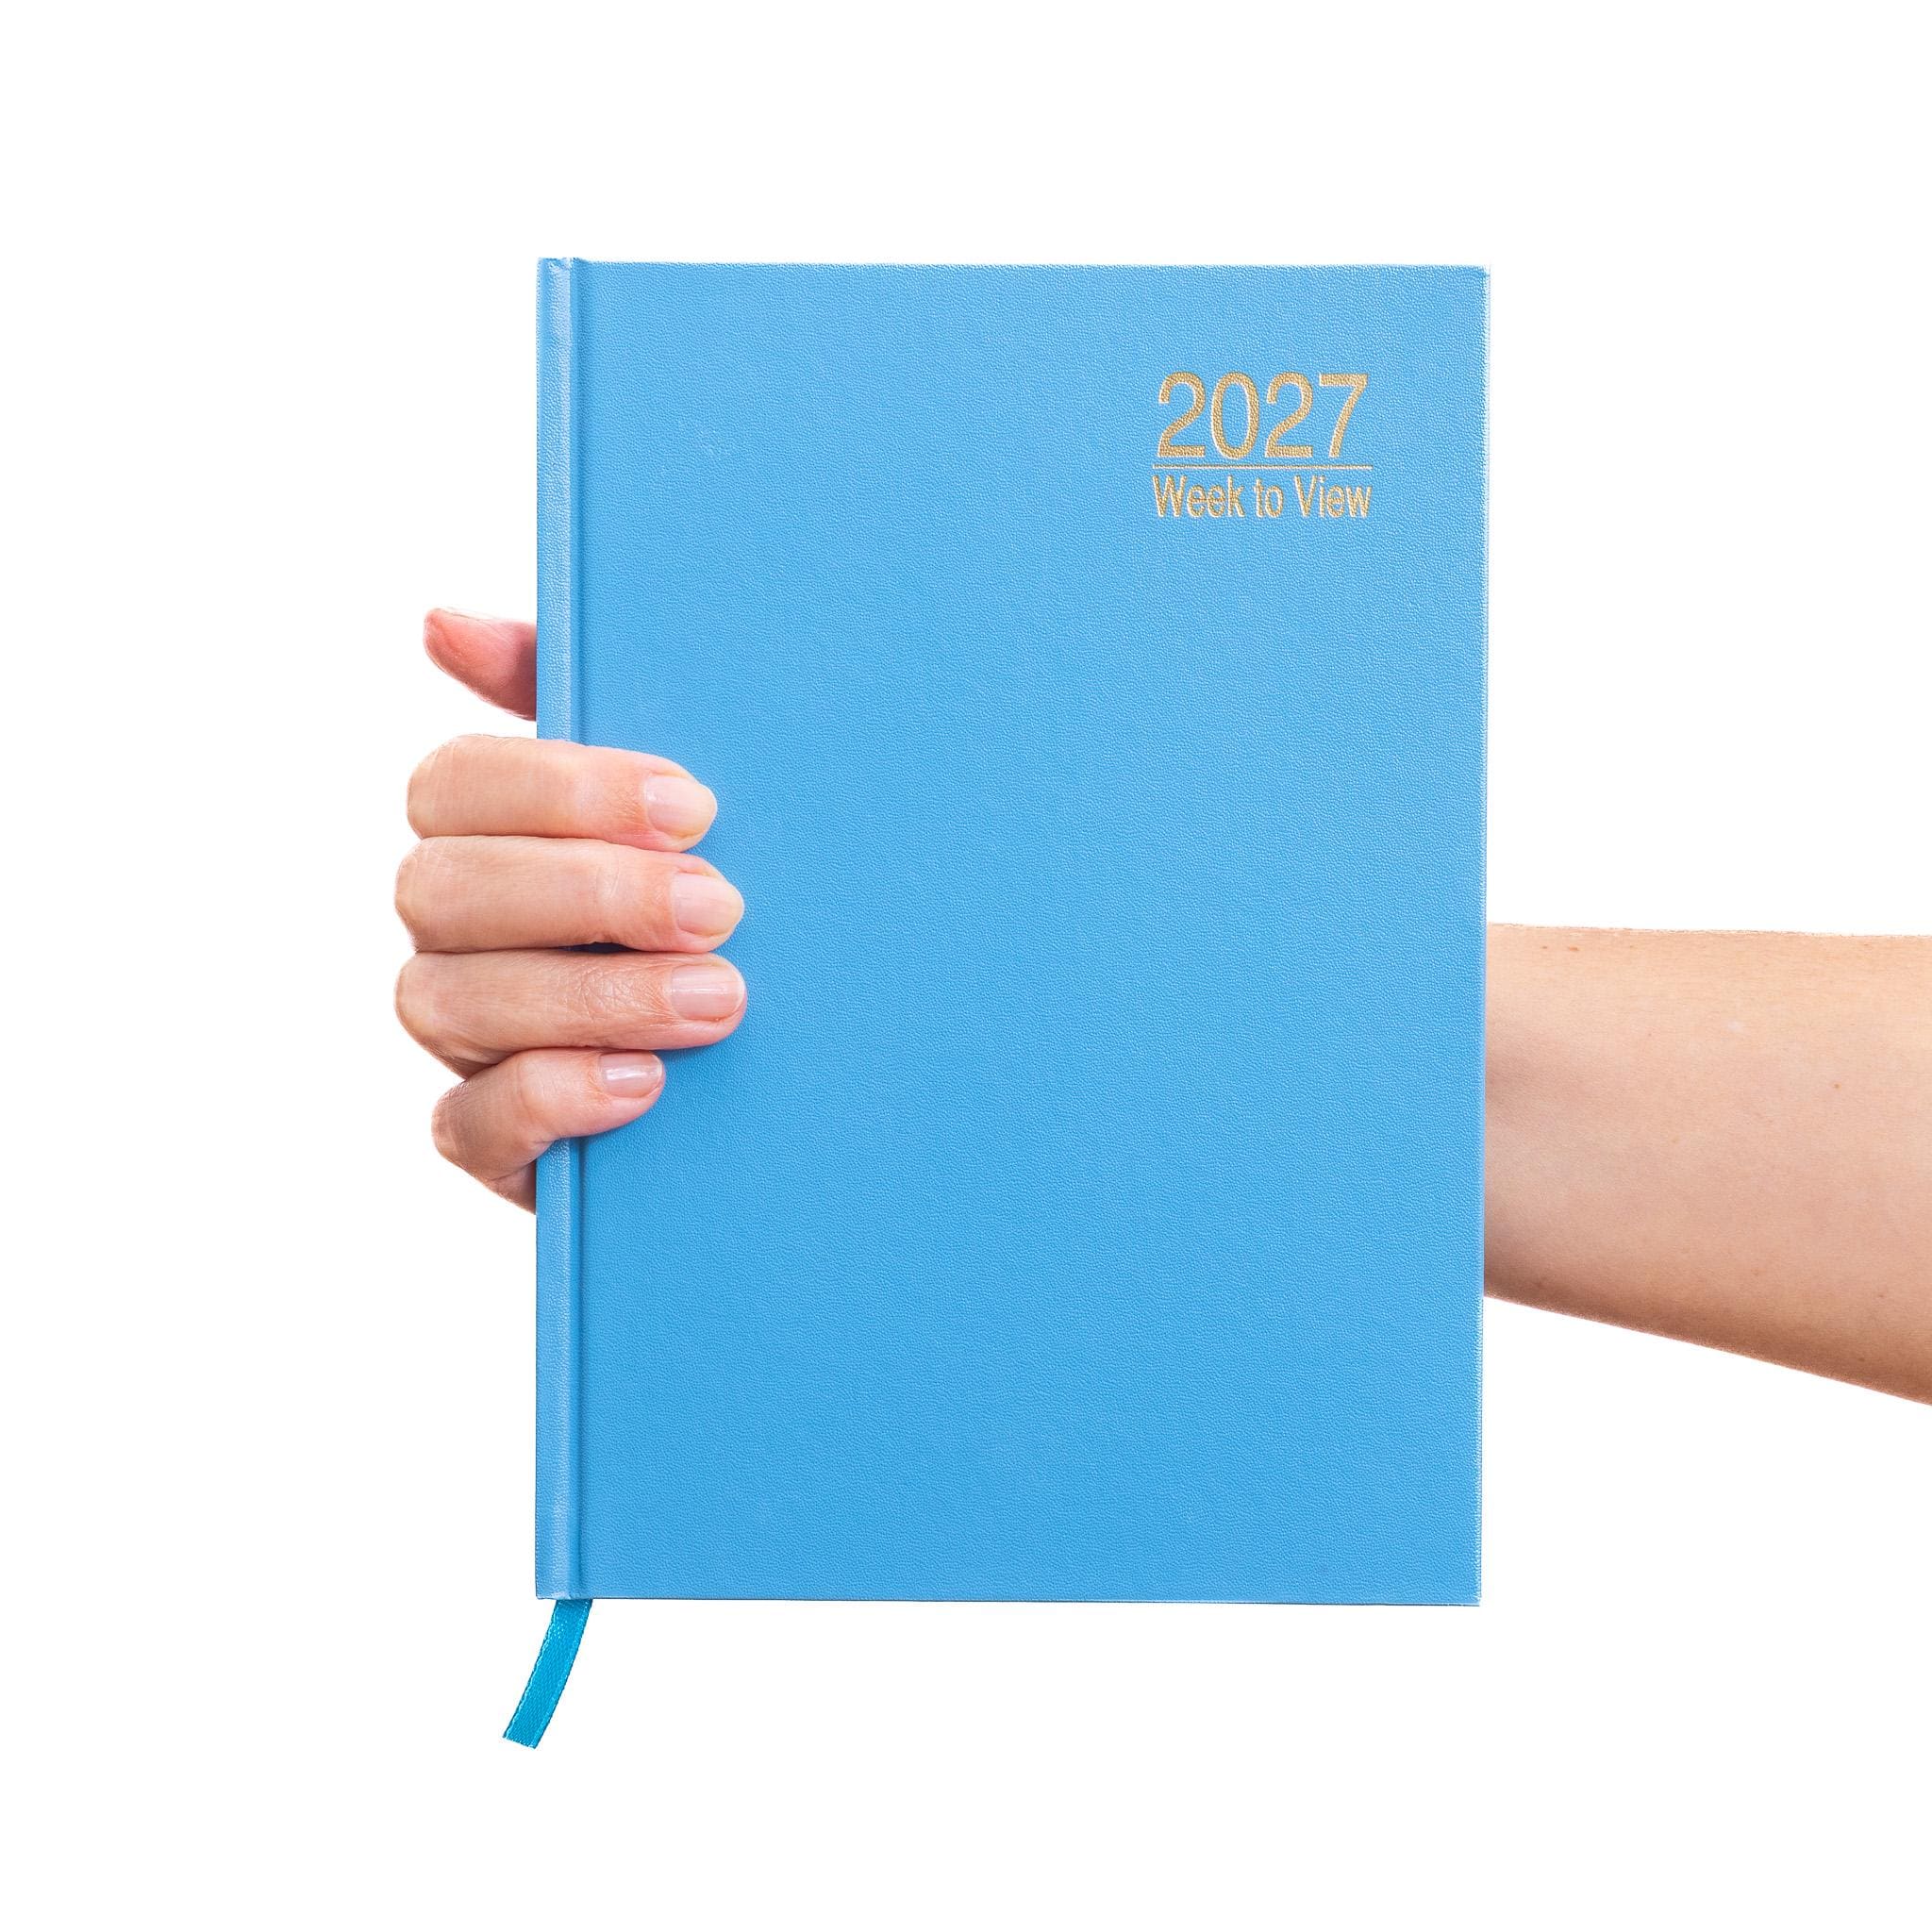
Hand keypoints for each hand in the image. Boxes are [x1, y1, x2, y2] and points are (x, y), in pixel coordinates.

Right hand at [396, 610, 746, 1206]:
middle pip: (441, 889)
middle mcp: (453, 932)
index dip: (564, 790)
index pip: (454, 784)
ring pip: (448, 1000)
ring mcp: (464, 1039)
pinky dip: (551, 1098)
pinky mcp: (494, 1143)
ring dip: (591, 995)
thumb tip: (443, 623)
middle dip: (590, 894)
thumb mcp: (672, 804)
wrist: (788, 1067)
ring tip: (720, 999)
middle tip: (722, 906)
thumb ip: (571, 699)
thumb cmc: (709, 903)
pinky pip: (468, 1126)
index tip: (693, 805)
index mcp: (488, 833)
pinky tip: (644, 1085)